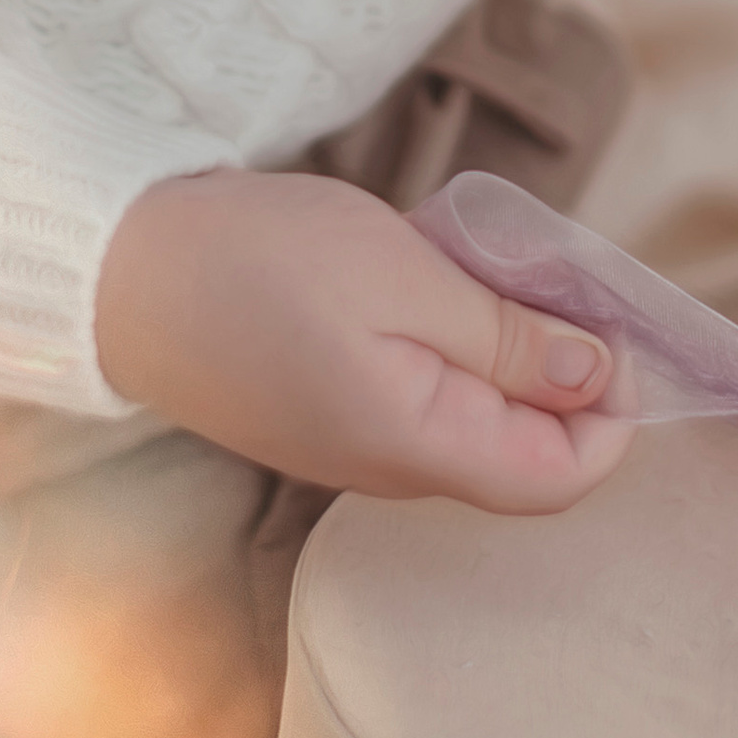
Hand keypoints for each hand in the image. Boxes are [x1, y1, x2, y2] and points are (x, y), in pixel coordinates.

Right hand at [92, 168, 630, 509]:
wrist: (124, 270)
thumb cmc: (263, 263)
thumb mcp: (407, 277)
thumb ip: (509, 337)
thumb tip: (601, 377)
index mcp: (420, 448)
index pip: (566, 478)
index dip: (613, 407)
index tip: (602, 317)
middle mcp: (394, 469)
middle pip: (528, 449)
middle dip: (562, 365)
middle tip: (541, 271)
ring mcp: (358, 446)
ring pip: (480, 417)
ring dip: (506, 344)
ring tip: (479, 260)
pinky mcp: (332, 412)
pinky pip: (428, 396)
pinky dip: (454, 340)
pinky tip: (428, 274)